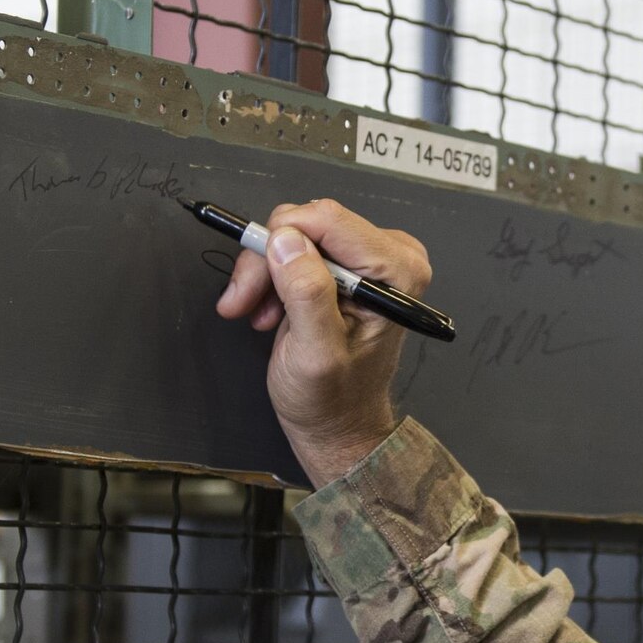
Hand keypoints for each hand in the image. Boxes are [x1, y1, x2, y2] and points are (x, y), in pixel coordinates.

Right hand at [216, 199, 432, 485]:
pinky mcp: (347, 265)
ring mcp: (368, 260)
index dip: (280, 243)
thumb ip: (306, 294)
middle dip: (268, 262)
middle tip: (246, 304)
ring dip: (265, 273)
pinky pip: (295, 247)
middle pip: (307, 224)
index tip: (254, 284)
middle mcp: (390, 257)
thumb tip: (286, 240)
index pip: (325, 219)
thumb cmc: (332, 400)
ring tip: (255, 314)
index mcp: (396, 271)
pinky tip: (268, 311)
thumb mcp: (314, 354)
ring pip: (294, 234)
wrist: (337, 423)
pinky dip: (272, 278)